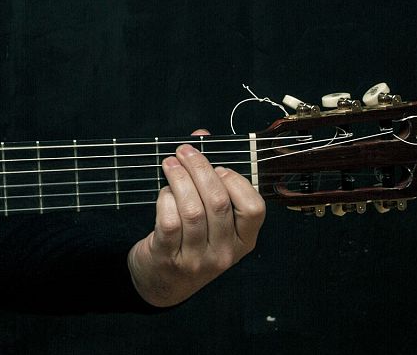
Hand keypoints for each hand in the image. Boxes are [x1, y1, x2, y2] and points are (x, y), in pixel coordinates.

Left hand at [126, 132, 265, 307]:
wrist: (162, 282)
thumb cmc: (191, 240)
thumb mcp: (211, 217)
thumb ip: (211, 176)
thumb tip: (201, 135)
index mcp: (244, 240)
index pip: (254, 208)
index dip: (237, 182)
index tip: (219, 167)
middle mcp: (225, 253)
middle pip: (218, 202)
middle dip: (199, 168)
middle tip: (183, 151)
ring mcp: (198, 259)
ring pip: (193, 210)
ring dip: (179, 179)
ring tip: (169, 164)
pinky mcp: (169, 258)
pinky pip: (170, 222)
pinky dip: (165, 200)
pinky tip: (163, 193)